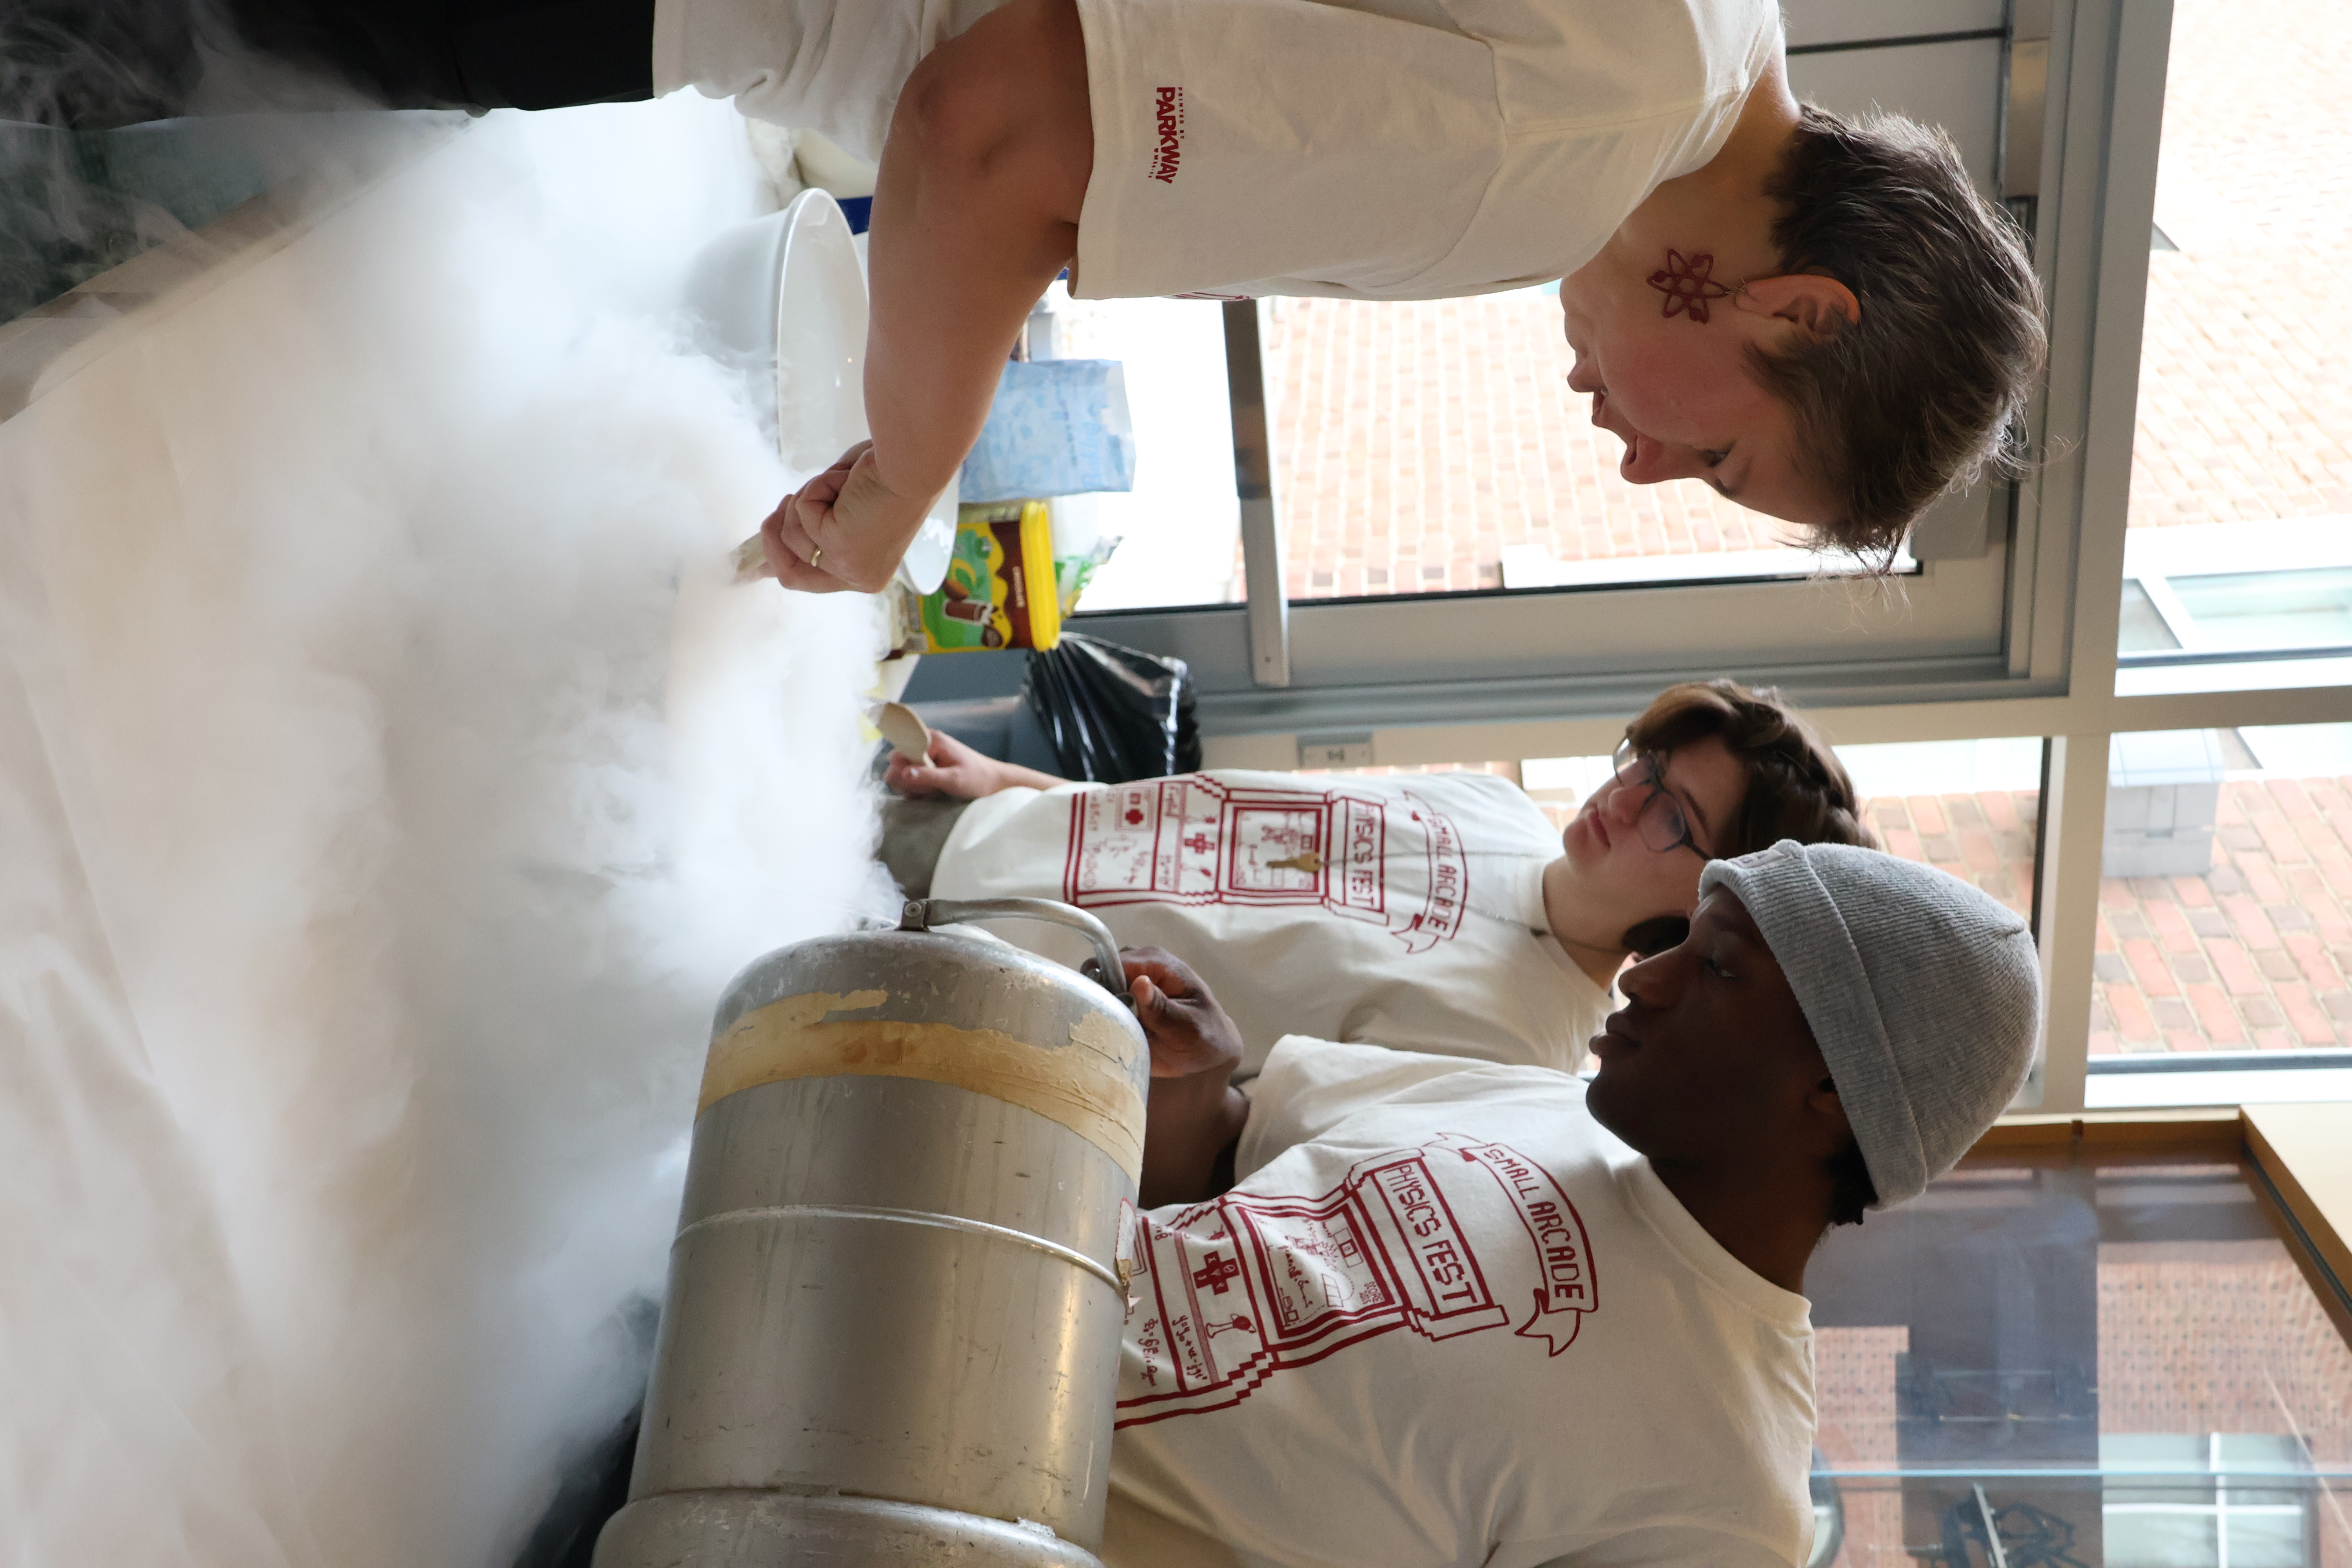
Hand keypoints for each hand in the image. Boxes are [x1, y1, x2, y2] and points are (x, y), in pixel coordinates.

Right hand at [760, 441, 936, 593]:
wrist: (912, 462)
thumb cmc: (888, 473)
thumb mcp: (846, 505)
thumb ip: (816, 523)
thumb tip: (775, 530)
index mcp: (865, 572)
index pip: (810, 581)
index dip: (778, 565)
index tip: (750, 565)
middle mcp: (859, 578)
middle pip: (790, 575)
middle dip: (775, 535)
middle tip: (787, 500)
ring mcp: (849, 567)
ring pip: (791, 535)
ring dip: (808, 498)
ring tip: (841, 483)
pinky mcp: (840, 548)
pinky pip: (802, 513)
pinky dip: (818, 487)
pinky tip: (847, 481)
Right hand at [886, 729, 1007, 799]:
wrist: (995, 784)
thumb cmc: (978, 779)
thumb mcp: (953, 779)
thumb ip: (927, 776)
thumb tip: (902, 773)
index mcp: (932, 740)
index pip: (900, 752)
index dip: (904, 771)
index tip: (919, 783)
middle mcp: (926, 745)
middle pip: (898, 764)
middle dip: (909, 781)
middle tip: (929, 790)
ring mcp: (926, 757)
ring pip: (902, 774)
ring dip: (913, 787)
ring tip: (932, 791)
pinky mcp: (927, 768)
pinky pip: (910, 779)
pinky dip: (917, 789)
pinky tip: (930, 794)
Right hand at [1106, 947, 1245, 1080]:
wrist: (1208, 1055)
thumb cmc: (1204, 1037)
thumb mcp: (1186, 1027)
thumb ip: (1162, 1008)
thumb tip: (1139, 981)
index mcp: (1158, 964)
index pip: (1115, 964)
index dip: (1104, 986)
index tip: (1109, 1013)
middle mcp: (1139, 968)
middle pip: (1099, 974)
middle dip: (1099, 1000)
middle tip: (1113, 1028)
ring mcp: (1128, 985)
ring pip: (1096, 991)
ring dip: (1099, 1011)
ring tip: (1114, 1034)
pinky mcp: (1123, 1002)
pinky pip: (1100, 1006)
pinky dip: (1101, 1020)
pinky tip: (1112, 1036)